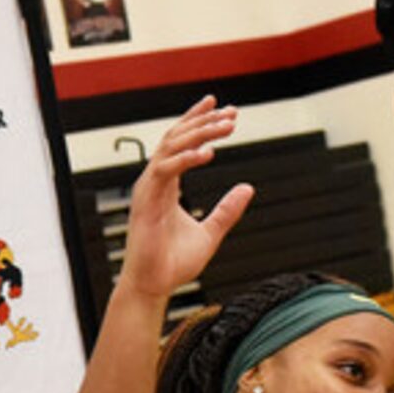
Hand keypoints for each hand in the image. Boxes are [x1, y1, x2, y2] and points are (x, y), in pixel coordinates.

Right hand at [119, 96, 253, 300]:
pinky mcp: (146, 202)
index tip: (220, 106)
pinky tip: (208, 153)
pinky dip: (186, 159)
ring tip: (226, 127)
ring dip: (199, 133)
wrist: (154, 286)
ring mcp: (148, 190)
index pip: (179, 143)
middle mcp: (154, 182)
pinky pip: (165, 170)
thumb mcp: (210, 232)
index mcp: (166, 186)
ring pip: (170, 147)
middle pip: (176, 138)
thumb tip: (247, 189)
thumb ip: (227, 210)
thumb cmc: (173, 264)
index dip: (198, 121)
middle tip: (232, 114)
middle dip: (204, 121)